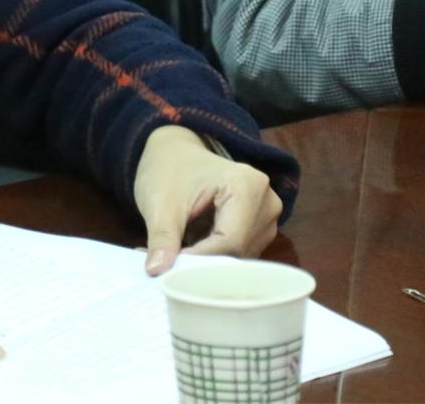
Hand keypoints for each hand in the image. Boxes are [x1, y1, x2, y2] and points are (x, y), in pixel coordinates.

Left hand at [133, 124, 281, 275]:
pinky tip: (190, 248)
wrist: (176, 152)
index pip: (230, 240)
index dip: (200, 259)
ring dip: (208, 261)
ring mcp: (266, 216)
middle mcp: (267, 201)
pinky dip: (213, 256)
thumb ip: (162, 237)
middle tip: (169, 266)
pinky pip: (240, 252)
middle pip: (238, 250)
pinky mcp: (259, 227)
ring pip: (240, 256)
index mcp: (247, 186)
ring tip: (177, 253)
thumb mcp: (159, 202)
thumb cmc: (168, 169)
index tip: (170, 271)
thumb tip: (157, 272)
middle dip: (203, 262)